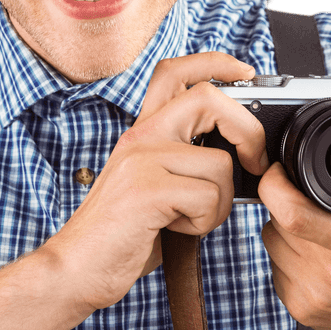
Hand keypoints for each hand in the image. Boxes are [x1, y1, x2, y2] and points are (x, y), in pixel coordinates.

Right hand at [44, 52, 268, 311]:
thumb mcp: (154, 182)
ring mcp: (141, 159)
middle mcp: (141, 135)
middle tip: (254, 162)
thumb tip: (240, 153)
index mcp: (143, 130)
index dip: (215, 63)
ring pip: (220, 162)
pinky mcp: (146, 188)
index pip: (175, 72)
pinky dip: (205, 221)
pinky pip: (208, 196)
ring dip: (221, 202)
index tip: (245, 72)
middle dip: (248, 130)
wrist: (76, 267)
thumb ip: (184, 159)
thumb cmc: (123, 232)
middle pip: (208, 98)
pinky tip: (177, 229)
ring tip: (190, 218)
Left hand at [258, 124, 330, 329]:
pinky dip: (287, 254)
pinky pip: (275, 267)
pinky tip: (314, 252)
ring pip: (272, 243)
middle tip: (310, 198)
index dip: (276, 185)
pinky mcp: (301, 310)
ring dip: (285, 228)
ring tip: (317, 226)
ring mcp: (313, 296)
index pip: (292, 213)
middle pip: (278, 221)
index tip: (281, 169)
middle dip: (286, 201)